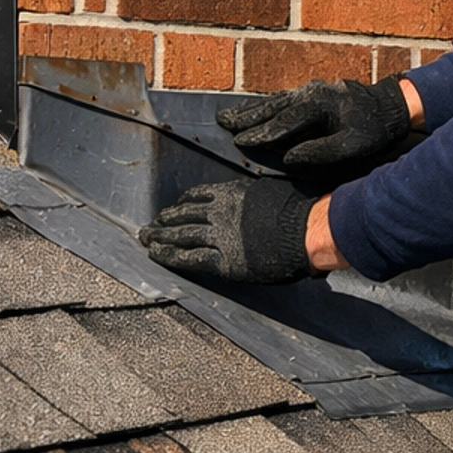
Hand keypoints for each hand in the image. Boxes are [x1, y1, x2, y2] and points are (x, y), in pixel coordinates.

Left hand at [141, 178, 314, 283]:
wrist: (306, 232)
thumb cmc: (299, 212)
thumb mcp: (272, 192)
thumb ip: (254, 198)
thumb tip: (255, 202)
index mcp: (232, 193)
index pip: (198, 196)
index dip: (182, 203)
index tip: (173, 207)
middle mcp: (220, 212)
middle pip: (184, 214)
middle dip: (165, 220)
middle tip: (151, 224)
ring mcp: (219, 236)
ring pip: (181, 235)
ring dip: (160, 237)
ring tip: (147, 238)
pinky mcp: (222, 260)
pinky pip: (189, 258)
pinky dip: (170, 256)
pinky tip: (156, 255)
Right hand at [215, 74, 416, 167]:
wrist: (389, 107)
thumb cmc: (372, 130)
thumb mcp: (352, 147)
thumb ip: (319, 152)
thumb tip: (288, 158)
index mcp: (319, 106)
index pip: (283, 123)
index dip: (261, 134)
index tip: (240, 142)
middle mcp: (310, 94)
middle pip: (272, 107)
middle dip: (246, 116)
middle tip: (221, 123)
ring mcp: (309, 90)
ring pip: (274, 101)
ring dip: (250, 109)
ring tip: (227, 116)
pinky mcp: (311, 92)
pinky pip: (282, 99)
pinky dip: (264, 105)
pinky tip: (254, 110)